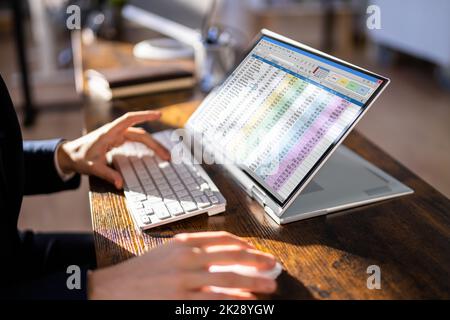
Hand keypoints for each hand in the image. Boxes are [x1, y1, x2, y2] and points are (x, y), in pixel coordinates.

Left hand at [57, 111, 169, 188]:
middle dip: (155, 144)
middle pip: (141, 134)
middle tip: (167, 156)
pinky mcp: (120, 140)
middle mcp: (116, 132)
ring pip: (141, 137)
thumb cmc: (80, 158)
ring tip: (165, 156)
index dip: (144, 115)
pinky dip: (148, 146)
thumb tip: (120, 184)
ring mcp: (118, 136)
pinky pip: (137, 141)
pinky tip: (155, 152)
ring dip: (154, 146)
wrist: (71, 155)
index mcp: (109, 132)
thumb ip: (107, 174)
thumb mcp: (92, 168)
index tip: (158, 115)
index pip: (129, 119)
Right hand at [88, 232, 277, 299]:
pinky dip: (233, 302)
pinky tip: (246, 303)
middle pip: (232, 258)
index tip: (259, 252)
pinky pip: (214, 302)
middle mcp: (187, 258)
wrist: (114, 288)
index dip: (247, 246)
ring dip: (253, 283)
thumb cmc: (143, 270)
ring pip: (228, 280)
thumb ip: (194, 251)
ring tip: (269, 287)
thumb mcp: (169, 252)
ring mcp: (184, 281)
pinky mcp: (180, 301)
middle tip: (274, 268)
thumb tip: (226, 257)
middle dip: (258, 263)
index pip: (224, 240)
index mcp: (184, 242)